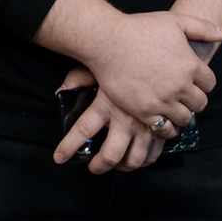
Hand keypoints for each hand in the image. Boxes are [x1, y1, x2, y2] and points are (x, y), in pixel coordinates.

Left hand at [51, 68, 166, 172]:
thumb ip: (78, 79)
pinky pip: (153, 154)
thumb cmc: (124, 61)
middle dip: (98, 166)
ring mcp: (146, 126)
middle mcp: (126, 120)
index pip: (82, 131)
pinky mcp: (162, 127)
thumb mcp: (98, 66)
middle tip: (92, 166)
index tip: (59, 158)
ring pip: (134, 160)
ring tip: (115, 163)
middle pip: (110, 156)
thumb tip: (60, 91)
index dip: (68, 148)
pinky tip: (136, 156)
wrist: (157, 54)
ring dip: (122, 166)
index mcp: (106, 105)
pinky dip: (144, 161)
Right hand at [84, 10, 221, 130]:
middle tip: (183, 95)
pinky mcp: (145, 112)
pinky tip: (161, 118)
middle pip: (200, 103)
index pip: (210, 84)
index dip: (203, 82)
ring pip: (184, 119)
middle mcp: (180, 87)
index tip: (193, 81)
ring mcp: (162, 101)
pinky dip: (166, 127)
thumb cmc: (141, 28)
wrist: (108, 42)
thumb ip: (203, 28)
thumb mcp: (175, 21)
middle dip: (194, 99)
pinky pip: (164, 129)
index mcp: (191, 66)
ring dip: (181, 114)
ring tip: (173, 108)